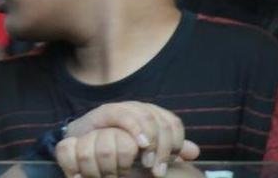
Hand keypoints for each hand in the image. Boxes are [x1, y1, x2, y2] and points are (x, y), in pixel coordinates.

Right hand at [60, 102, 199, 177]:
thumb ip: (167, 150)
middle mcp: (138, 108)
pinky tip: (139, 145)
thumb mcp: (146, 153)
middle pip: (161, 121)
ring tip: (148, 163)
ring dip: (151, 141)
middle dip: (163, 147)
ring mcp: (122, 108)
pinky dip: (134, 128)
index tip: (173, 162)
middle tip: (157, 170)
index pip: (172, 123)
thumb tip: (194, 151)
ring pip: (146, 116)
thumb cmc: (118, 149)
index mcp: (152, 115)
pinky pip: (123, 115)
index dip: (176, 142)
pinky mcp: (104, 112)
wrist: (83, 145)